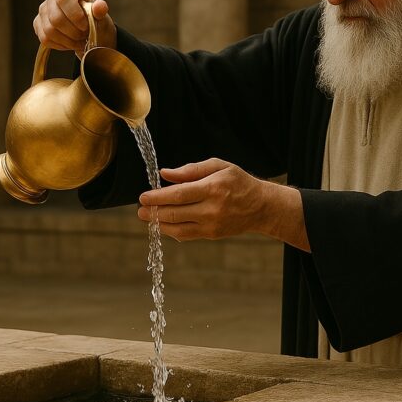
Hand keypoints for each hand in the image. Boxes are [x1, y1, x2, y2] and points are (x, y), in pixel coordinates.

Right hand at [33, 0, 116, 53]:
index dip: (75, 15)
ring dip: (68, 41)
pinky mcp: (38, 24)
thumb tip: (100, 7)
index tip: (86, 26)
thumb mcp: (101, 15)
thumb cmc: (95, 20)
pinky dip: (61, 45)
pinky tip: (70, 42)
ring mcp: (43, 10)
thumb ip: (100, 10)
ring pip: (50, 30)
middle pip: (56, 18)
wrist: (89, 30)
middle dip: (73, 32)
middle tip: (84, 36)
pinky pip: (45, 39)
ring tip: (79, 40)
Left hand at [137, 158, 310, 250]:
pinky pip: (186, 235)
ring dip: (159, 224)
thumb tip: (165, 174)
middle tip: (140, 210)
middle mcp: (212, 209)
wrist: (261, 207)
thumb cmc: (238, 182)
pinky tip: (164, 224)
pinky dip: (172, 230)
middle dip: (153, 212)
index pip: (179, 194)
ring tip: (148, 217)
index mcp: (213, 188)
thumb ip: (190, 170)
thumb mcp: (218, 166)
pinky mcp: (211, 235)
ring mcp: (212, 225)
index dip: (158, 197)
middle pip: (175, 213)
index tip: (143, 197)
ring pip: (177, 228)